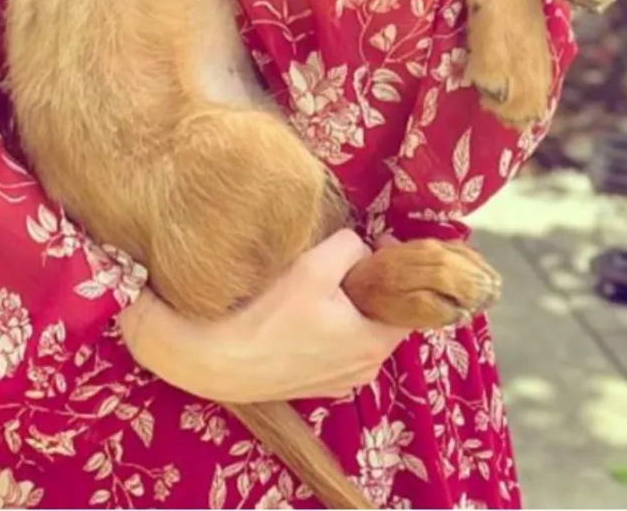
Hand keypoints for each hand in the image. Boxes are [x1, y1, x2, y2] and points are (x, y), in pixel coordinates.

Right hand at [118, 229, 407, 402]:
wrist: (220, 362)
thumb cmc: (271, 315)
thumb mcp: (316, 265)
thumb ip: (351, 247)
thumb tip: (361, 250)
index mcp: (374, 344)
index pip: (406, 303)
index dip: (394, 268)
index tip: (375, 240)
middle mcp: (365, 371)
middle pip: (379, 317)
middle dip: (365, 285)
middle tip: (337, 259)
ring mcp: (339, 382)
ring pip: (355, 332)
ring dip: (344, 307)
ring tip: (313, 284)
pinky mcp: (313, 386)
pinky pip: (334, 348)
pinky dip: (326, 328)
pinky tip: (296, 314)